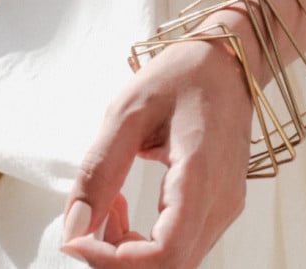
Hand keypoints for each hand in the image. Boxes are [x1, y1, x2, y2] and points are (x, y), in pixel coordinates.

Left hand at [60, 29, 254, 267]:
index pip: (163, 255)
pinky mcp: (221, 204)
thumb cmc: (184, 74)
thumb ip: (99, 171)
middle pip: (169, 268)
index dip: (113, 261)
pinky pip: (182, 243)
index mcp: (201, 175)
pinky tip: (128, 207)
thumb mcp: (127, 111)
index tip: (78, 238)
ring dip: (130, 252)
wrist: (229, 59)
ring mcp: (226, 205)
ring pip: (176, 262)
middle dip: (117, 259)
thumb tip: (75, 226)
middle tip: (88, 223)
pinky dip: (146, 241)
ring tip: (109, 207)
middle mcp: (222, 200)